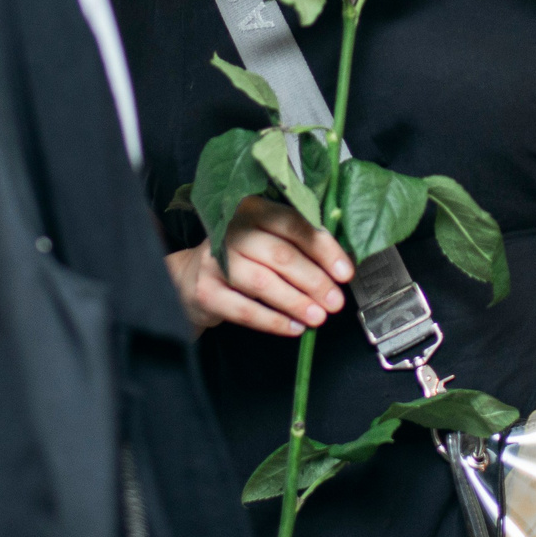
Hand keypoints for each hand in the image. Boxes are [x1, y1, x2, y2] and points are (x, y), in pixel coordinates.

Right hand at [166, 195, 353, 337]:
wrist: (190, 278)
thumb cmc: (242, 257)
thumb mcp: (267, 239)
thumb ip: (299, 244)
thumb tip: (341, 267)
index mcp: (253, 209)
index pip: (294, 224)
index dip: (323, 249)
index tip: (345, 272)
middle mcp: (231, 229)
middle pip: (281, 255)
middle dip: (314, 281)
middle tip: (336, 302)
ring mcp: (214, 261)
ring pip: (264, 283)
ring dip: (296, 302)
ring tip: (319, 317)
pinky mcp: (205, 291)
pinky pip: (245, 310)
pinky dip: (274, 321)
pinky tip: (294, 327)